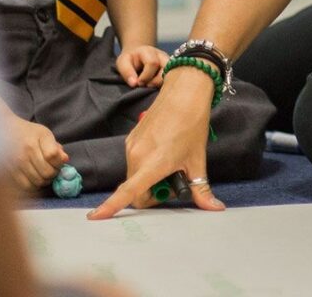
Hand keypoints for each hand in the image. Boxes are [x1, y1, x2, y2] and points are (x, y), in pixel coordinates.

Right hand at [5, 115, 67, 192]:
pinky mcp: (10, 173)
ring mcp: (16, 164)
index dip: (59, 161)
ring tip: (43, 173)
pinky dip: (34, 185)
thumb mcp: (44, 134)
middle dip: (54, 173)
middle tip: (52, 168)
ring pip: (38, 182)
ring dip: (45, 180)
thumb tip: (65, 160)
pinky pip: (27, 186)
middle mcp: (24, 153)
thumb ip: (56, 147)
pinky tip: (34, 177)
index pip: (53, 157)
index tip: (57, 160)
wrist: (5, 134)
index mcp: (35, 140)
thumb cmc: (28, 134)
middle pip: (47, 173)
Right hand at [87, 68, 222, 219]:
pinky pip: (135, 161)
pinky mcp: (131, 138)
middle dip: (154, 191)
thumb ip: (201, 189)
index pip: (127, 193)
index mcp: (151, 165)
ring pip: (136, 175)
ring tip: (172, 162)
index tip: (96, 218)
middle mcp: (135, 157)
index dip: (111, 207)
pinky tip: (164, 151)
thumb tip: (215, 209)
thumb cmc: (192, 126)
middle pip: (136, 190)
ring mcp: (131, 146)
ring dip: (150, 177)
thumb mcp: (197, 161)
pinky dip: (147, 164)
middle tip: (175, 178)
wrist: (184, 93)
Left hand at [115, 44, 169, 88]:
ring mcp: (169, 62)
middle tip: (147, 86)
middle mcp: (162, 55)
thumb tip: (134, 84)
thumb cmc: (129, 60)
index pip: (152, 63)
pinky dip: (166, 85)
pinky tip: (157, 88)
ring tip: (151, 86)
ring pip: (172, 74)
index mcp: (148, 51)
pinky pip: (173, 78)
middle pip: (166, 68)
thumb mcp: (123, 63)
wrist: (137, 55)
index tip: (138, 83)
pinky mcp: (172, 70)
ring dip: (162, 83)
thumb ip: (127, 72)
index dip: (146, 76)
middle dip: (156, 81)